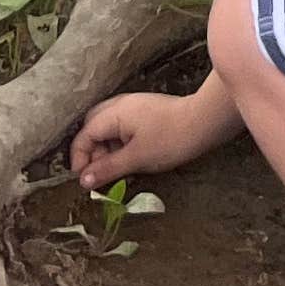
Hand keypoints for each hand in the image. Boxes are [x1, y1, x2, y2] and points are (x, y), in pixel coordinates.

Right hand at [70, 87, 219, 190]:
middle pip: (92, 127)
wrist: (204, 122)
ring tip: (114, 170)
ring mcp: (134, 107)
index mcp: (114, 113)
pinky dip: (119, 144)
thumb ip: (107, 168)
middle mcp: (120, 105)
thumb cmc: (169, 140)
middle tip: (97, 174)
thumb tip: (83, 180)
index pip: (84, 135)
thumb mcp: (135, 158)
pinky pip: (122, 127)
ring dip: (106, 149)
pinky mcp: (145, 112)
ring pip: (108, 128)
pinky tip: (128, 159)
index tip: (83, 180)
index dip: (79, 159)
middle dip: (91, 152)